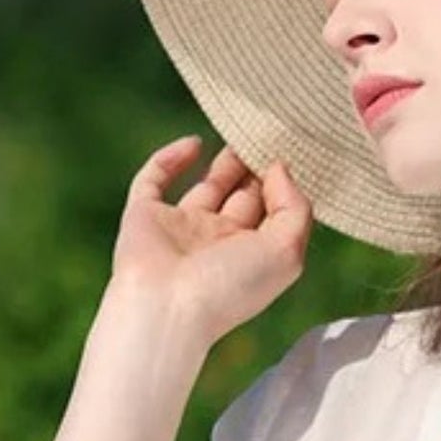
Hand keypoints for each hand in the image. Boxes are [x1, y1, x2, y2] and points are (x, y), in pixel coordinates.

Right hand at [107, 133, 314, 353]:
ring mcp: (182, 229)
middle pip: (246, 198)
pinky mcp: (146, 215)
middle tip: (271, 136)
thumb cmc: (230, 287)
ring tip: (243, 132)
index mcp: (253, 256)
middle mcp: (220, 243)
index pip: (276, 215)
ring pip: (208, 187)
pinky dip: (171, 158)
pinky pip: (155, 179)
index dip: (285, 186)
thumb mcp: (285, 251)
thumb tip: (279, 168)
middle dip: (259, 169)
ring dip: (226, 161)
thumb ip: (295, 208)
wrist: (167, 308)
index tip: (294, 154)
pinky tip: (195, 143)